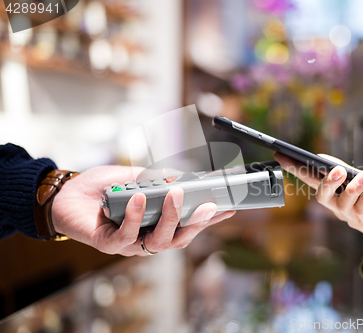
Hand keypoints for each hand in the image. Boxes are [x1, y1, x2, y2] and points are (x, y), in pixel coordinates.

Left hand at [51, 166, 235, 255]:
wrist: (66, 194)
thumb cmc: (102, 187)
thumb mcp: (134, 176)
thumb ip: (157, 179)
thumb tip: (182, 176)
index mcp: (158, 223)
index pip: (189, 224)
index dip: (210, 218)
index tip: (230, 208)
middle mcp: (148, 236)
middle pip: (180, 239)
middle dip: (198, 223)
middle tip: (209, 205)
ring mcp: (130, 243)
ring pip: (159, 242)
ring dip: (171, 219)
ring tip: (176, 194)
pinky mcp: (109, 244)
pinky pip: (126, 237)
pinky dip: (135, 218)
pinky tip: (140, 199)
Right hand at [274, 153, 362, 259]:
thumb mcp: (359, 180)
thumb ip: (342, 171)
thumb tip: (321, 159)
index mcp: (333, 194)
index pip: (310, 180)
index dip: (294, 168)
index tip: (280, 154)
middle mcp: (338, 208)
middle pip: (322, 198)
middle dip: (327, 183)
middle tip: (339, 170)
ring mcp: (352, 217)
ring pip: (343, 204)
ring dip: (354, 187)